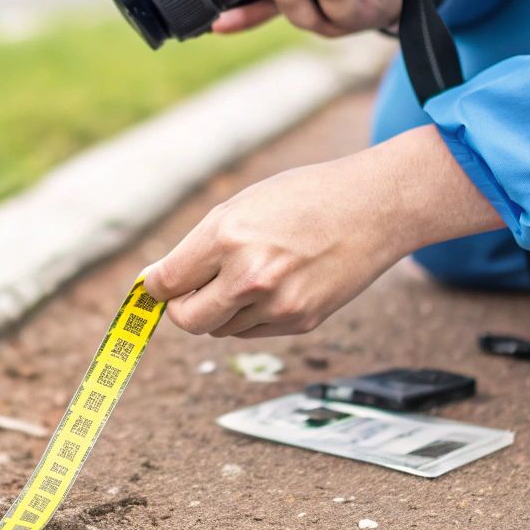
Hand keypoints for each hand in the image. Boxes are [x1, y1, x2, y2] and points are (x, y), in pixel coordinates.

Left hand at [141, 126, 502, 337]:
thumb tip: (161, 284)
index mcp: (226, 236)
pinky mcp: (300, 322)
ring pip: (220, 328)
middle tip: (191, 291)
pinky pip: (252, 331)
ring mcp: (276, 304)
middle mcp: (248, 275)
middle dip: (182, 307)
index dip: (156, 287)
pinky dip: (251, 315)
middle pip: (187, 320)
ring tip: (248, 275)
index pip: (166, 282)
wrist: (373, 208)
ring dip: (221, 310)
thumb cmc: (305, 198)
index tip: (157, 286)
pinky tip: (274, 285)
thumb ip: (201, 246)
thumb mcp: (243, 206)